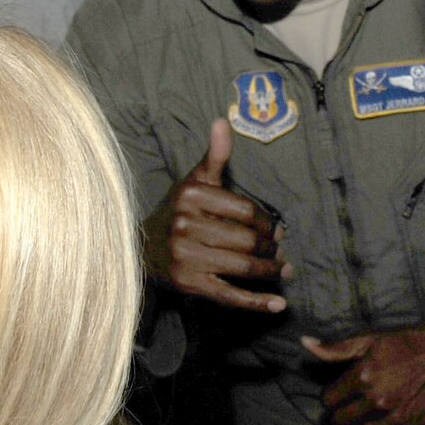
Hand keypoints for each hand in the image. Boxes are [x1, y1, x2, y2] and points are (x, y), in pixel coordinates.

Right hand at [143, 119, 288, 312]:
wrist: (142, 249)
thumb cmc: (178, 211)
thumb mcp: (194, 181)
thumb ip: (214, 155)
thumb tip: (223, 120)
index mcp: (191, 195)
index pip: (245, 210)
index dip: (266, 221)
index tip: (275, 229)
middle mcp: (185, 226)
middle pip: (246, 240)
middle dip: (271, 248)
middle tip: (281, 251)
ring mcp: (185, 257)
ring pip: (242, 267)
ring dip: (270, 272)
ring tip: (282, 270)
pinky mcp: (188, 284)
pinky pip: (229, 295)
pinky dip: (257, 302)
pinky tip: (278, 304)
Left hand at [302, 317, 424, 424]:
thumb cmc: (407, 342)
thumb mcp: (369, 339)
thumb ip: (336, 348)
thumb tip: (304, 344)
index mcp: (363, 376)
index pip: (328, 400)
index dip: (329, 399)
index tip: (337, 397)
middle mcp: (376, 400)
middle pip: (339, 422)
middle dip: (337, 419)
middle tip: (344, 414)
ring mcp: (394, 420)